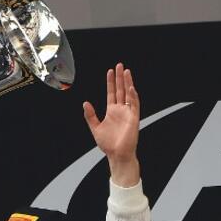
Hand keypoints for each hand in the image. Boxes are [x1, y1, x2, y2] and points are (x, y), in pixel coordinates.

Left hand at [82, 63, 140, 186]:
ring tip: (126, 72)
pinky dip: (133, 96)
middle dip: (120, 78)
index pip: (112, 93)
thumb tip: (85, 103)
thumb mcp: (95, 128)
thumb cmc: (108, 144)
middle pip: (121, 90)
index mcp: (112, 111)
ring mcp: (128, 113)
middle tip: (119, 65)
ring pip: (129, 94)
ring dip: (128, 83)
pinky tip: (131, 88)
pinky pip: (135, 105)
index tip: (110, 71)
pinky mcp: (134, 118)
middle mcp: (120, 110)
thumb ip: (90, 116)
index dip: (110, 82)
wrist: (117, 154)